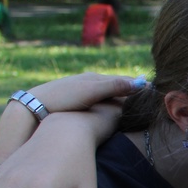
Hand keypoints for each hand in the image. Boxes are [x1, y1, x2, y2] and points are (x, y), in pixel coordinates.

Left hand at [26, 72, 142, 113]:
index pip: (122, 80)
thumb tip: (141, 83)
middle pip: (115, 85)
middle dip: (130, 89)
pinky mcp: (74, 101)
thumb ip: (115, 86)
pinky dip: (107, 103)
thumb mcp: (92, 91)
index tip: (153, 89)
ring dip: (119, 97)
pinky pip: (97, 100)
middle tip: (146, 96)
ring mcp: (81, 91)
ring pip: (106, 93)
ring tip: (132, 104)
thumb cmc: (63, 97)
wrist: (34, 106)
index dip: (137, 85)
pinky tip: (108, 109)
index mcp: (94, 78)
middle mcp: (88, 82)